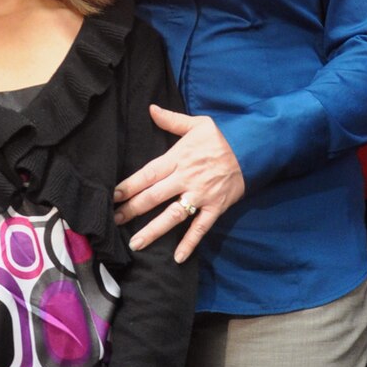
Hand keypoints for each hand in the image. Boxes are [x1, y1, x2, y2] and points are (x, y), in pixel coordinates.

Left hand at [113, 105, 243, 260]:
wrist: (254, 148)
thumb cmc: (223, 138)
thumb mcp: (198, 124)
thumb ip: (172, 120)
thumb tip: (150, 109)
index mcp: (178, 158)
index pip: (148, 174)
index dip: (129, 186)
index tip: (113, 196)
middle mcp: (186, 178)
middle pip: (154, 196)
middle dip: (132, 210)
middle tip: (114, 221)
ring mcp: (201, 194)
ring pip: (173, 215)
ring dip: (154, 230)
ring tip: (136, 243)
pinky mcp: (215, 207)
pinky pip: (201, 228)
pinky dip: (190, 243)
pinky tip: (178, 257)